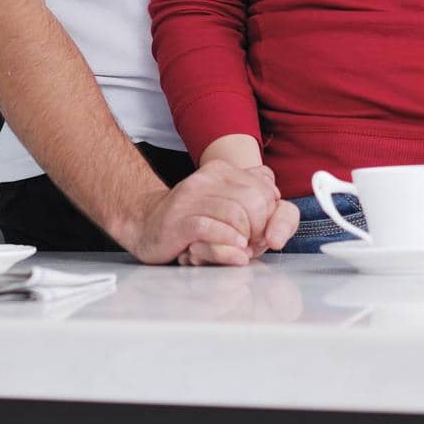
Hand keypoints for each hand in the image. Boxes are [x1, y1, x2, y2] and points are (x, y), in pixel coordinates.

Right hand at [177, 166, 300, 266]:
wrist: (147, 224)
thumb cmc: (194, 219)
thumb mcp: (227, 203)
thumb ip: (255, 193)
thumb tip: (276, 194)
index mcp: (222, 170)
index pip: (265, 188)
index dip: (271, 215)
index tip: (262, 232)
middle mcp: (207, 178)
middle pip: (254, 202)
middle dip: (260, 229)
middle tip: (254, 244)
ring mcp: (191, 198)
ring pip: (237, 215)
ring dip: (246, 240)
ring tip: (243, 250)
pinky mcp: (178, 220)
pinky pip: (211, 229)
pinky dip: (228, 244)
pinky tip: (235, 252)